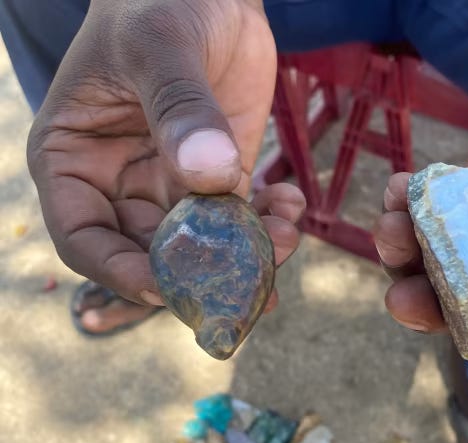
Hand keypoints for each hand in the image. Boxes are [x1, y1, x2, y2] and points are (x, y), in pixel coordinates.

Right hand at [27, 0, 298, 306]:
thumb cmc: (156, 2)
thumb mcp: (159, 46)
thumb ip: (180, 108)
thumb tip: (211, 176)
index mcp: (75, 161)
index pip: (85, 239)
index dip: (121, 272)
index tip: (168, 287)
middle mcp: (121, 185)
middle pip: (151, 255)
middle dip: (201, 274)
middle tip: (249, 280)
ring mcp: (174, 187)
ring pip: (203, 248)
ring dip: (245, 255)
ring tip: (284, 238)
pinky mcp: (221, 179)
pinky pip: (242, 220)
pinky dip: (269, 224)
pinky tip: (291, 205)